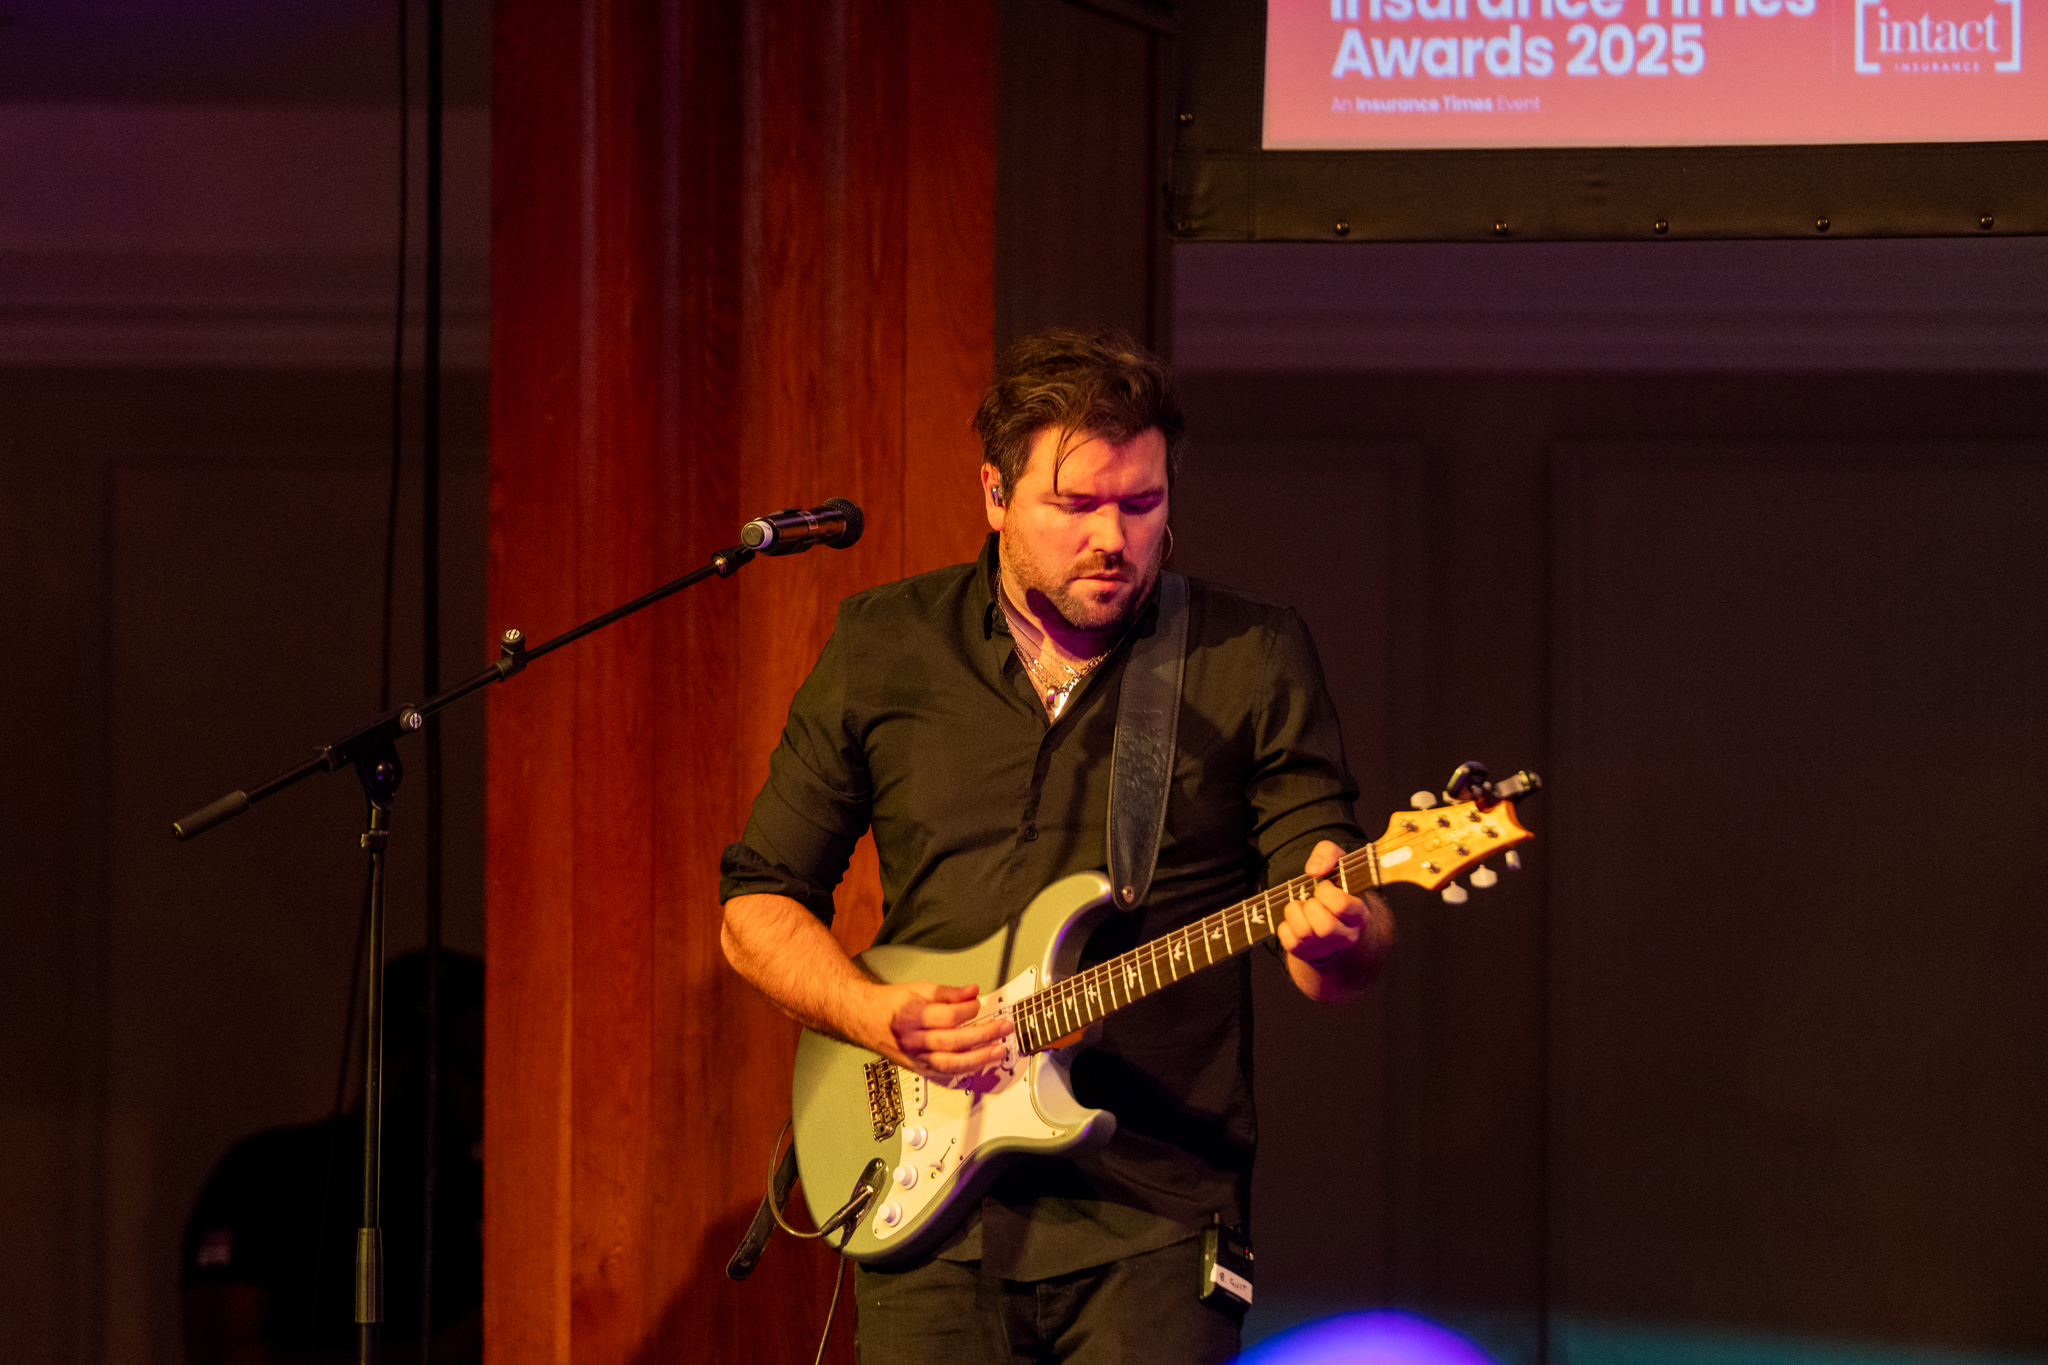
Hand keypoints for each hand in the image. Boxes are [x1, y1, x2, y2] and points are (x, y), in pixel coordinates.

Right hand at [864, 981, 1011, 1077]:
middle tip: (1003, 1028)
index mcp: (912, 1016)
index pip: (947, 1017)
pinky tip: (980, 1063)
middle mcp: (913, 1040)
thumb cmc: (892, 1004)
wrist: (866, 1019)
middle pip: (953, 1042)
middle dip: (983, 1035)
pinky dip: (965, 1069)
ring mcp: (916, 1057)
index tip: (978, 1004)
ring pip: (951, 1064)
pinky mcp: (919, 1068)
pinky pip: (945, 1073)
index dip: (968, 1010)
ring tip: (998, 1051)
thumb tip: (972, 992)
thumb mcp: (919, 989)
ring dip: (979, 1059)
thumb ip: (948, 992)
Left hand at [1277, 840, 1370, 967]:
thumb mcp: (1338, 863)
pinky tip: (1294, 920)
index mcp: (1359, 914)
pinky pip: (1289, 941)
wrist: (1334, 917)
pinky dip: (1285, 926)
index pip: (1342, 906)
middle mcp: (1347, 936)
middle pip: (1325, 926)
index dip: (1326, 892)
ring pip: (1305, 933)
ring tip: (1301, 906)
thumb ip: (1328, 854)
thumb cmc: (1336, 887)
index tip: (1324, 886)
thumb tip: (1313, 869)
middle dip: (1311, 906)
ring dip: (1295, 913)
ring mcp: (1326, 947)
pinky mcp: (1306, 953)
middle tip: (1312, 898)